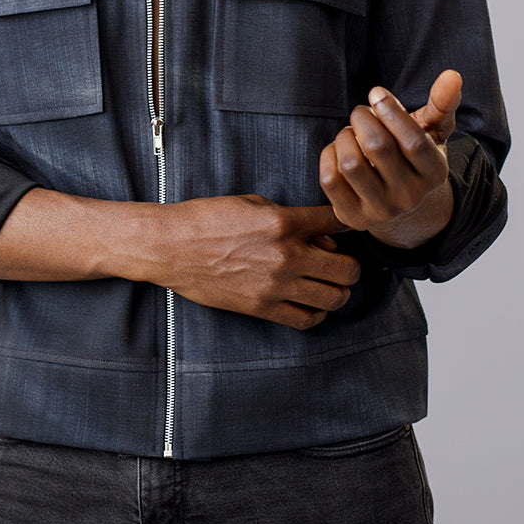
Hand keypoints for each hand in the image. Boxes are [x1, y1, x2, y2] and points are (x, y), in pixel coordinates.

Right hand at [157, 195, 359, 329]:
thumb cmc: (209, 219)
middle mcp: (286, 256)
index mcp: (284, 222)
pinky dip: (317, 313)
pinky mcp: (262, 308)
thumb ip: (290, 218)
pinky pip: (307, 320)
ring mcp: (276, 286)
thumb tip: (318, 236)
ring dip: (338, 290)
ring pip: (334, 297)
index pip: (337, 223)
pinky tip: (311, 303)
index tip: (346, 229)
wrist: (173, 246)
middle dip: (350, 264)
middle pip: (347, 268)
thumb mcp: (253, 204)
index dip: (348, 223)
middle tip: (341, 262)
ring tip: (328, 284)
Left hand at [318, 70, 461, 248]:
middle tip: (361, 112)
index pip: (413, 142)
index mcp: (435, 174)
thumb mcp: (432, 132)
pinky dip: (329, 155)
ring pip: (351, 164)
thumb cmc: (414, 158)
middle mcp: (410, 197)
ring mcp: (380, 210)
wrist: (402, 207)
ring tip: (351, 132)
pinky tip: (339, 150)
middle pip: (378, 147)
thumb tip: (452, 75)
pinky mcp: (352, 216)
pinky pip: (329, 179)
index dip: (391, 112)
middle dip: (363, 118)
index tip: (376, 93)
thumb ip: (442, 104)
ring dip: (345, 136)